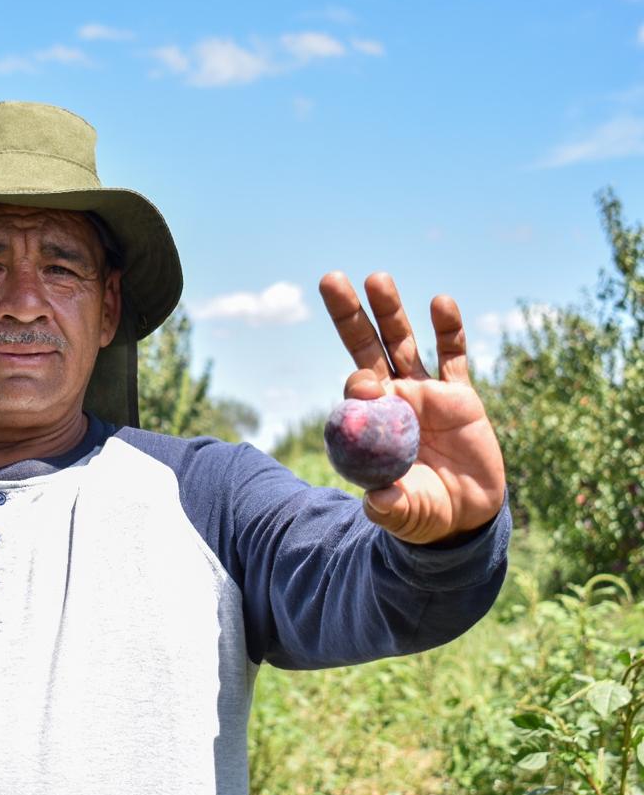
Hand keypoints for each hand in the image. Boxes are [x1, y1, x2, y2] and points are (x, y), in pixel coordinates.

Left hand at [319, 271, 506, 544]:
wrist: (464, 515)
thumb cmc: (424, 513)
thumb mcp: (406, 514)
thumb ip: (391, 508)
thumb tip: (376, 502)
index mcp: (372, 424)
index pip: (356, 391)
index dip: (358, 384)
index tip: (366, 385)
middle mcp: (393, 400)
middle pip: (367, 348)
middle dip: (349, 316)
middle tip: (330, 279)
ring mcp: (426, 393)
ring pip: (404, 343)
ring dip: (391, 311)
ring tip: (377, 278)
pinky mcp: (460, 395)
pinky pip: (453, 356)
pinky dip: (448, 330)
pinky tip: (440, 302)